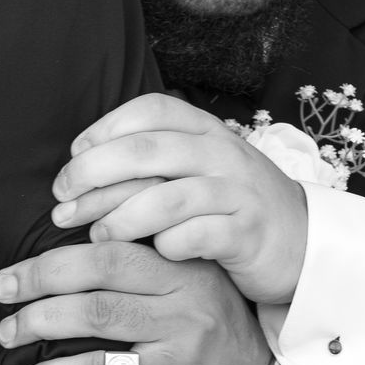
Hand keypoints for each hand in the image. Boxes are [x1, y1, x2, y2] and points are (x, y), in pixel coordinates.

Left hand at [0, 242, 277, 364]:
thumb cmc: (203, 339)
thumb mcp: (187, 290)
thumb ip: (143, 268)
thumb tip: (63, 255)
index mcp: (184, 257)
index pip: (118, 233)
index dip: (65, 237)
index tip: (27, 247)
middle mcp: (186, 287)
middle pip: (100, 264)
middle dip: (40, 274)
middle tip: (2, 288)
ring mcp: (180, 330)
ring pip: (95, 313)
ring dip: (38, 322)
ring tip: (7, 334)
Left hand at [47, 96, 309, 302]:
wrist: (301, 242)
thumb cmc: (231, 206)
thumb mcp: (197, 169)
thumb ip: (151, 162)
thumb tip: (78, 169)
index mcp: (205, 130)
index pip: (149, 111)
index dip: (104, 129)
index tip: (74, 157)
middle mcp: (221, 153)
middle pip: (145, 151)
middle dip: (93, 175)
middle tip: (62, 202)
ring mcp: (237, 192)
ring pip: (165, 197)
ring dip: (120, 217)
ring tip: (97, 235)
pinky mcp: (247, 233)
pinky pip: (194, 236)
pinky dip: (165, 246)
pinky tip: (153, 254)